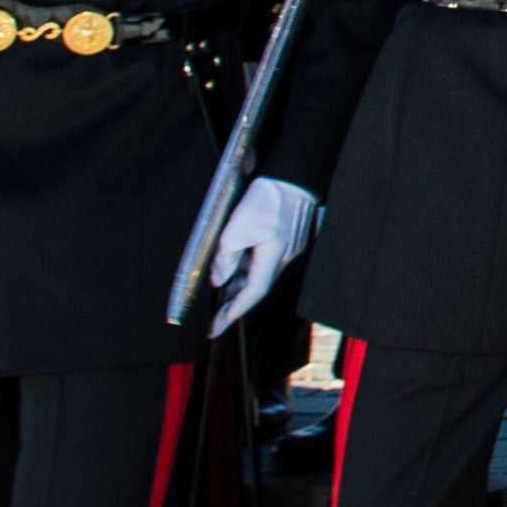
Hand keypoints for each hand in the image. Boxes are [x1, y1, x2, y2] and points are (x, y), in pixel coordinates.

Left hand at [206, 178, 319, 328]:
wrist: (292, 177)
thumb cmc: (269, 197)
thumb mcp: (237, 225)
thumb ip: (226, 255)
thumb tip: (218, 279)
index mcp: (272, 257)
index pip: (251, 294)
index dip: (232, 314)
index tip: (215, 329)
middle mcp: (282, 258)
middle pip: (256, 288)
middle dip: (234, 305)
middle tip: (214, 319)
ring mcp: (286, 250)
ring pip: (259, 276)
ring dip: (239, 288)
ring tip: (219, 300)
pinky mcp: (284, 241)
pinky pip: (263, 264)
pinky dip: (247, 272)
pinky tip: (234, 272)